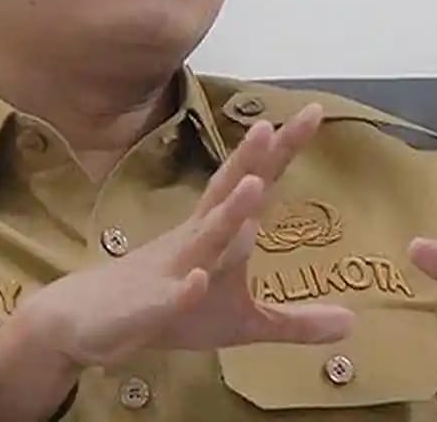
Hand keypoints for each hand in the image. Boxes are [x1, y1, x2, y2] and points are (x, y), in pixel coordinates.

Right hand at [0, 105, 354, 419]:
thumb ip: (294, 321)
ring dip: (227, 213)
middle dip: (255, 159)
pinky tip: (199, 281)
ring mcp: (169, 271)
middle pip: (228, 191)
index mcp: (215, 233)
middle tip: (280, 122)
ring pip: (201, 239)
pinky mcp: (146, 309)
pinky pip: (166, 298)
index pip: (255, 183)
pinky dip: (182, 290)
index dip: (282, 150)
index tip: (314, 112)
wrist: (82, 322)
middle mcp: (193, 239)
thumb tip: (353, 323)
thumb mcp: (239, 324)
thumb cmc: (165, 310)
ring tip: (254, 185)